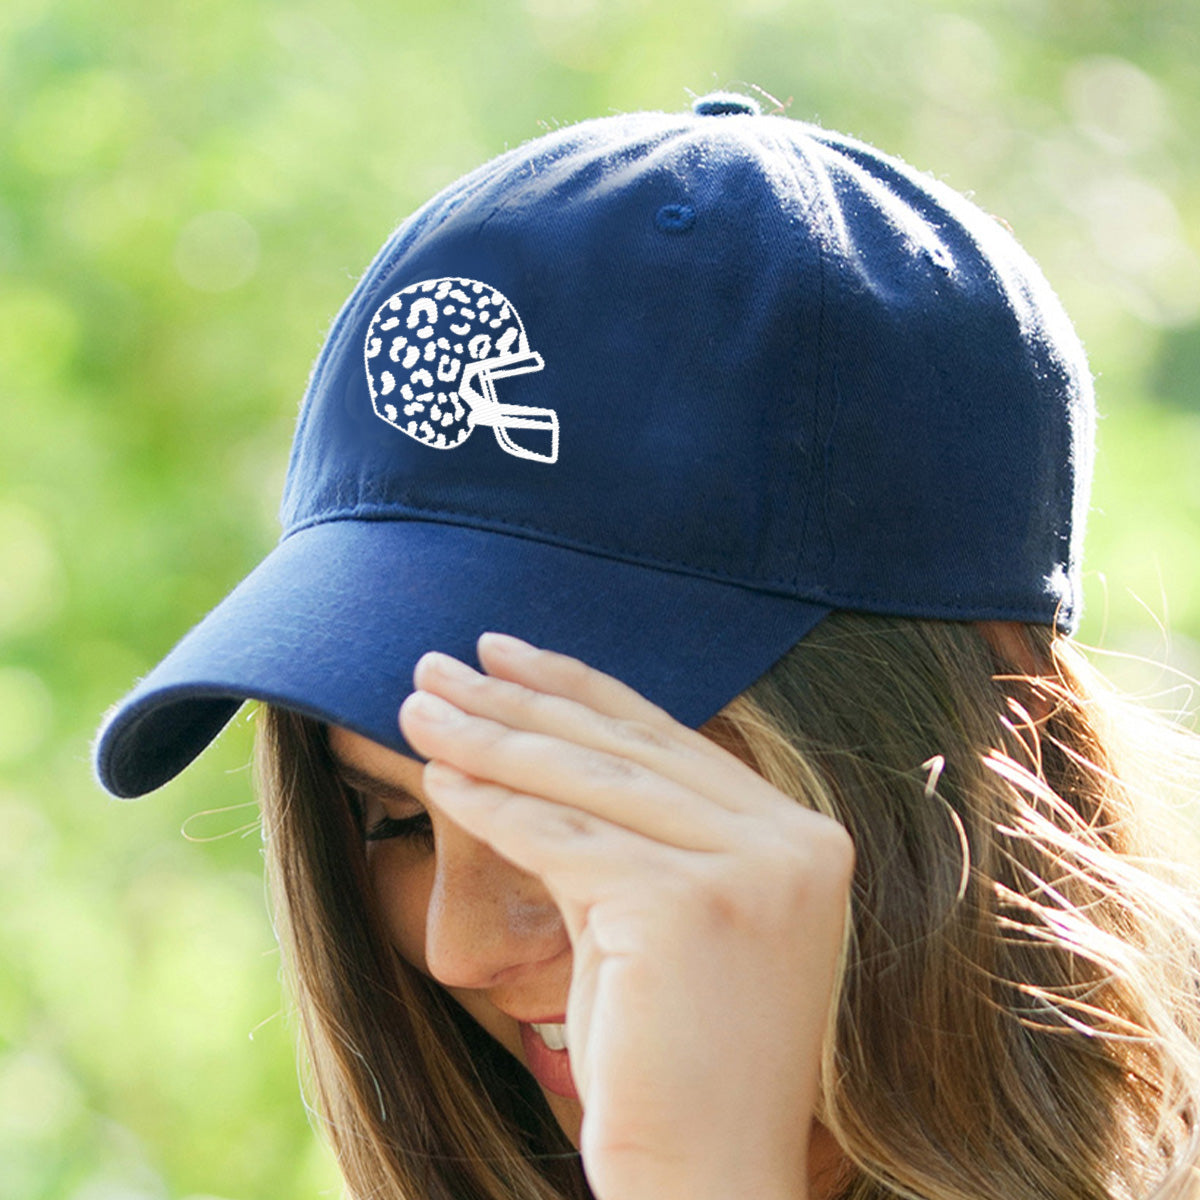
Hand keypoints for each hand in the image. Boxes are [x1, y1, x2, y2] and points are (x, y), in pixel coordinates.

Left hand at [399, 633, 854, 1199]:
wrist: (707, 1180)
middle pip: (623, 750)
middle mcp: (794, 843)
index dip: (579, 689)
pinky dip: (493, 807)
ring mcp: (750, 872)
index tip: (507, 654)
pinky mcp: (690, 908)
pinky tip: (439, 777)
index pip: (667, 739)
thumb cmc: (673, 1060)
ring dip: (491, 739)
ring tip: (418, 705)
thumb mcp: (665, 919)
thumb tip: (538, 742)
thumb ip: (633, 832)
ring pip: (589, 786)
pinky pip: (564, 843)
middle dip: (518, 701)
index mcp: (802, 837)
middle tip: (439, 662)